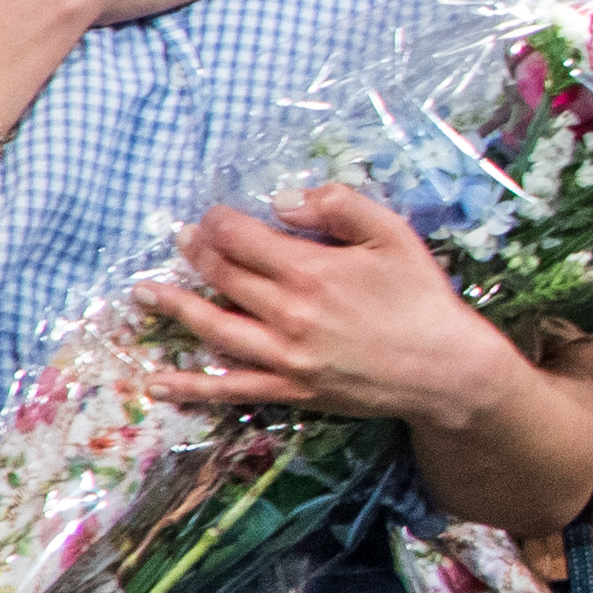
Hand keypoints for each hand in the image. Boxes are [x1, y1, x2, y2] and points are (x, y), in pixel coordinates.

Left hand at [136, 184, 541, 429]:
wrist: (447, 370)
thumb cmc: (423, 298)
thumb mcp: (393, 235)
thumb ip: (338, 206)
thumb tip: (282, 203)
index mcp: (309, 269)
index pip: (240, 237)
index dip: (219, 221)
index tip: (214, 216)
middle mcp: (287, 313)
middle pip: (221, 277)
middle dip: (195, 253)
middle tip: (181, 241)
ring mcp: (284, 356)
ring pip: (212, 327)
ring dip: (174, 307)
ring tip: (145, 293)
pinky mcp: (290, 389)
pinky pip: (229, 388)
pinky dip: (190, 387)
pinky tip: (156, 382)